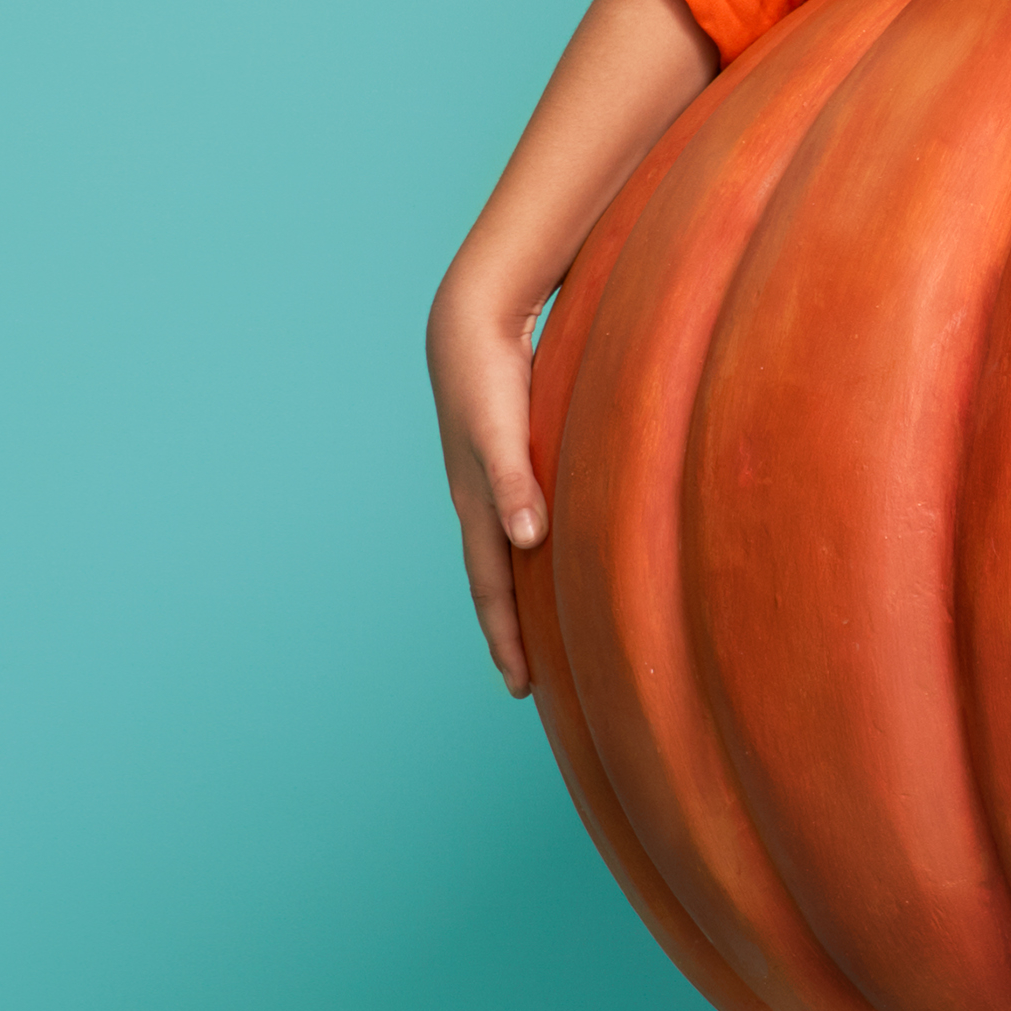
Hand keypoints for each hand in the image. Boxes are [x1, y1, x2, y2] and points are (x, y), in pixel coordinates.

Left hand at [428, 0, 724, 698]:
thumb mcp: (678, 318)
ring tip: (517, 649)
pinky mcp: (470, 312)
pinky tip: (533, 530)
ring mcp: (458, 340)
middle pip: (475, 509)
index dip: (520, 582)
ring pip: (472, 475)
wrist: (629, 109)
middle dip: (496, 601)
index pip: (507, 502)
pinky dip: (510, 473)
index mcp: (512, 381)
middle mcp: (468, 366)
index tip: (538, 659)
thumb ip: (688, 378)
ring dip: (495, 562)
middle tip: (518, 685)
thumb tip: (761, 440)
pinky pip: (491, 412)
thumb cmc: (668, 203)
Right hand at [430, 281, 551, 697]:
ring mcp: (487, 481)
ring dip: (514, 597)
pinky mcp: (503, 458)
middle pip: (493, 582)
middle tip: (526, 683)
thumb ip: (515, 481)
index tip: (522, 687)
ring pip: (501, 554)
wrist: (468, 323)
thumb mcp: (501, 432)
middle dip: (507, 633)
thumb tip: (527, 540)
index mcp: (478, 506)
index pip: (492, 589)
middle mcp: (480, 502)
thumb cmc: (487, 376)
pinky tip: (542, 556)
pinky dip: (525, 551)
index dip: (507, 638)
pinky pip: (514, 519)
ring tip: (532, 632)